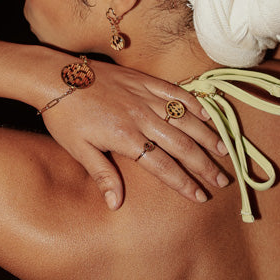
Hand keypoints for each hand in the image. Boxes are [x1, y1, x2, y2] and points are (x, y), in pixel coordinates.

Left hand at [41, 60, 228, 210]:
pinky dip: (193, 103)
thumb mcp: (78, 149)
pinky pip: (175, 92)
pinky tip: (207, 114)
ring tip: (223, 151)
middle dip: (204, 164)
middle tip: (222, 180)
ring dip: (206, 136)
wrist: (55, 75)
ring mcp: (144, 96)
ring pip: (184, 118)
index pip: (162, 165)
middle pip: (181, 144)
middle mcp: (140, 116)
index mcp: (125, 137)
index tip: (200, 196)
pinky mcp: (143, 80)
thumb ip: (102, 175)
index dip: (183, 182)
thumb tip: (116, 204)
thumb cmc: (64, 116)